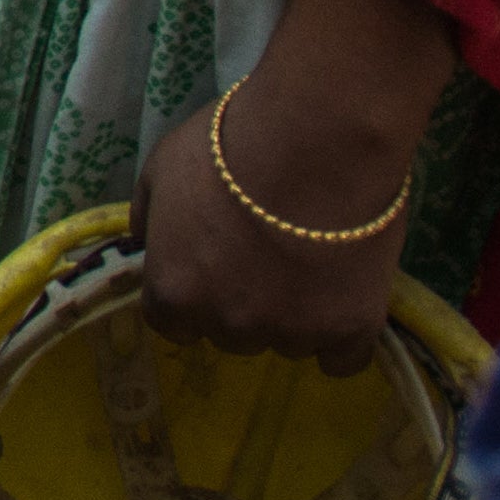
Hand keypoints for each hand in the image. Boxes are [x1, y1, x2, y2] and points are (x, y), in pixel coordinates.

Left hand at [133, 88, 420, 369]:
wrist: (318, 140)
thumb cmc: (229, 147)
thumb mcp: (161, 171)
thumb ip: (149, 220)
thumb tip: (150, 245)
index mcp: (174, 292)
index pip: (173, 321)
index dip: (194, 293)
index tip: (214, 267)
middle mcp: (228, 324)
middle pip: (231, 332)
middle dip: (243, 301)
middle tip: (266, 252)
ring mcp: (291, 332)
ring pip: (288, 342)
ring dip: (294, 313)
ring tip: (312, 258)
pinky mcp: (350, 331)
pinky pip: (343, 359)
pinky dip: (343, 335)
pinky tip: (346, 298)